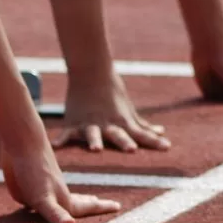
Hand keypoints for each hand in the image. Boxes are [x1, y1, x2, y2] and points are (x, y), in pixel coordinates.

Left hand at [1, 143, 120, 222]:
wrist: (22, 140)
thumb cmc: (33, 171)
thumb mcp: (42, 198)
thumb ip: (55, 214)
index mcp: (63, 200)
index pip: (86, 208)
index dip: (101, 208)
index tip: (118, 206)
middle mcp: (56, 194)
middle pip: (76, 202)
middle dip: (89, 204)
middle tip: (101, 202)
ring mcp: (43, 187)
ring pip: (62, 196)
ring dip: (73, 199)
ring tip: (82, 198)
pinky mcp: (27, 182)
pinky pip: (38, 194)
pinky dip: (43, 197)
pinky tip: (38, 198)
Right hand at [56, 71, 170, 152]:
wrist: (91, 73)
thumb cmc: (112, 94)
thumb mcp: (128, 111)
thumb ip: (142, 126)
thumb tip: (161, 132)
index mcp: (122, 122)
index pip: (141, 134)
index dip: (153, 141)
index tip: (166, 147)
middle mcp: (107, 124)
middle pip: (118, 135)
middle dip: (124, 142)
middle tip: (131, 150)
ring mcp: (90, 124)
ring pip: (93, 134)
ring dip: (95, 141)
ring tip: (95, 149)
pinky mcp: (73, 123)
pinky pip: (67, 134)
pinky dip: (61, 140)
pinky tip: (56, 147)